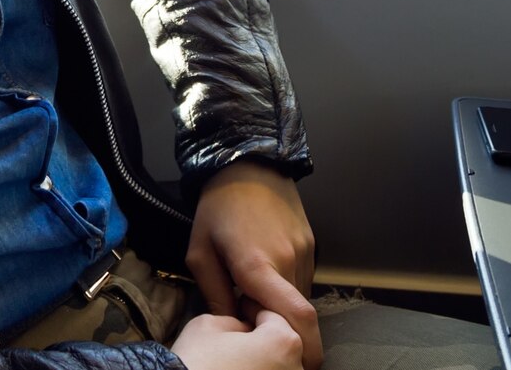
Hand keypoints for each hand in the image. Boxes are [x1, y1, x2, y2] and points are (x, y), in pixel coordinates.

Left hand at [186, 160, 320, 369]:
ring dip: (283, 305)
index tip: (275, 349)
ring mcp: (304, 251)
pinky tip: (267, 272)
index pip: (295, 317)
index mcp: (258, 265)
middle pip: (298, 314)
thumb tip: (231, 327)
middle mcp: (288, 260)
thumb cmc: (217, 206)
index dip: (297, 344)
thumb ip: (214, 295)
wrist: (247, 161)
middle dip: (281, 326)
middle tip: (254, 316)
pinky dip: (289, 287)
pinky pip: (304, 278)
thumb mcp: (199, 251)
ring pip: (302, 297)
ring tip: (254, 288)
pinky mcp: (311, 243)